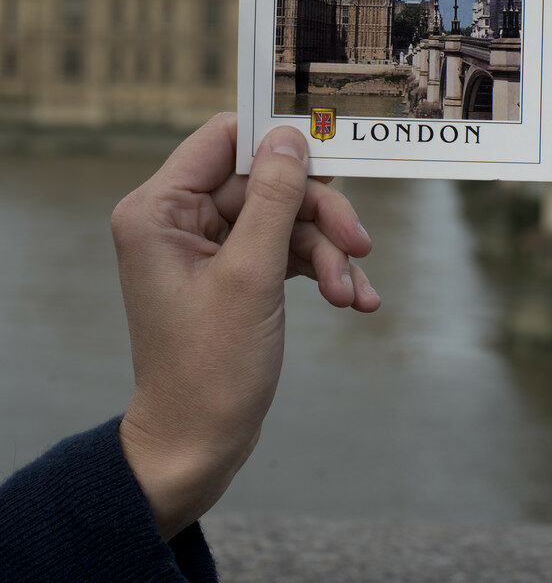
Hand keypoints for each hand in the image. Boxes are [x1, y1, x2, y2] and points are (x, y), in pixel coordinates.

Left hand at [112, 113, 375, 540]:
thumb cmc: (210, 369)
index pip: (224, 139)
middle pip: (266, 182)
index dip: (277, 142)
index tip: (329, 153)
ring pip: (284, 218)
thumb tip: (290, 137)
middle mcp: (178, 220)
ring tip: (351, 293)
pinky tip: (351, 299)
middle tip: (359, 243)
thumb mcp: (251, 276)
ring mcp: (207, 247)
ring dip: (326, 251)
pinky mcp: (233, 272)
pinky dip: (319, 270)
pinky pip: (285, 250)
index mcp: (160, 209)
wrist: (199, 445)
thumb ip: (274, 199)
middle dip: (317, 216)